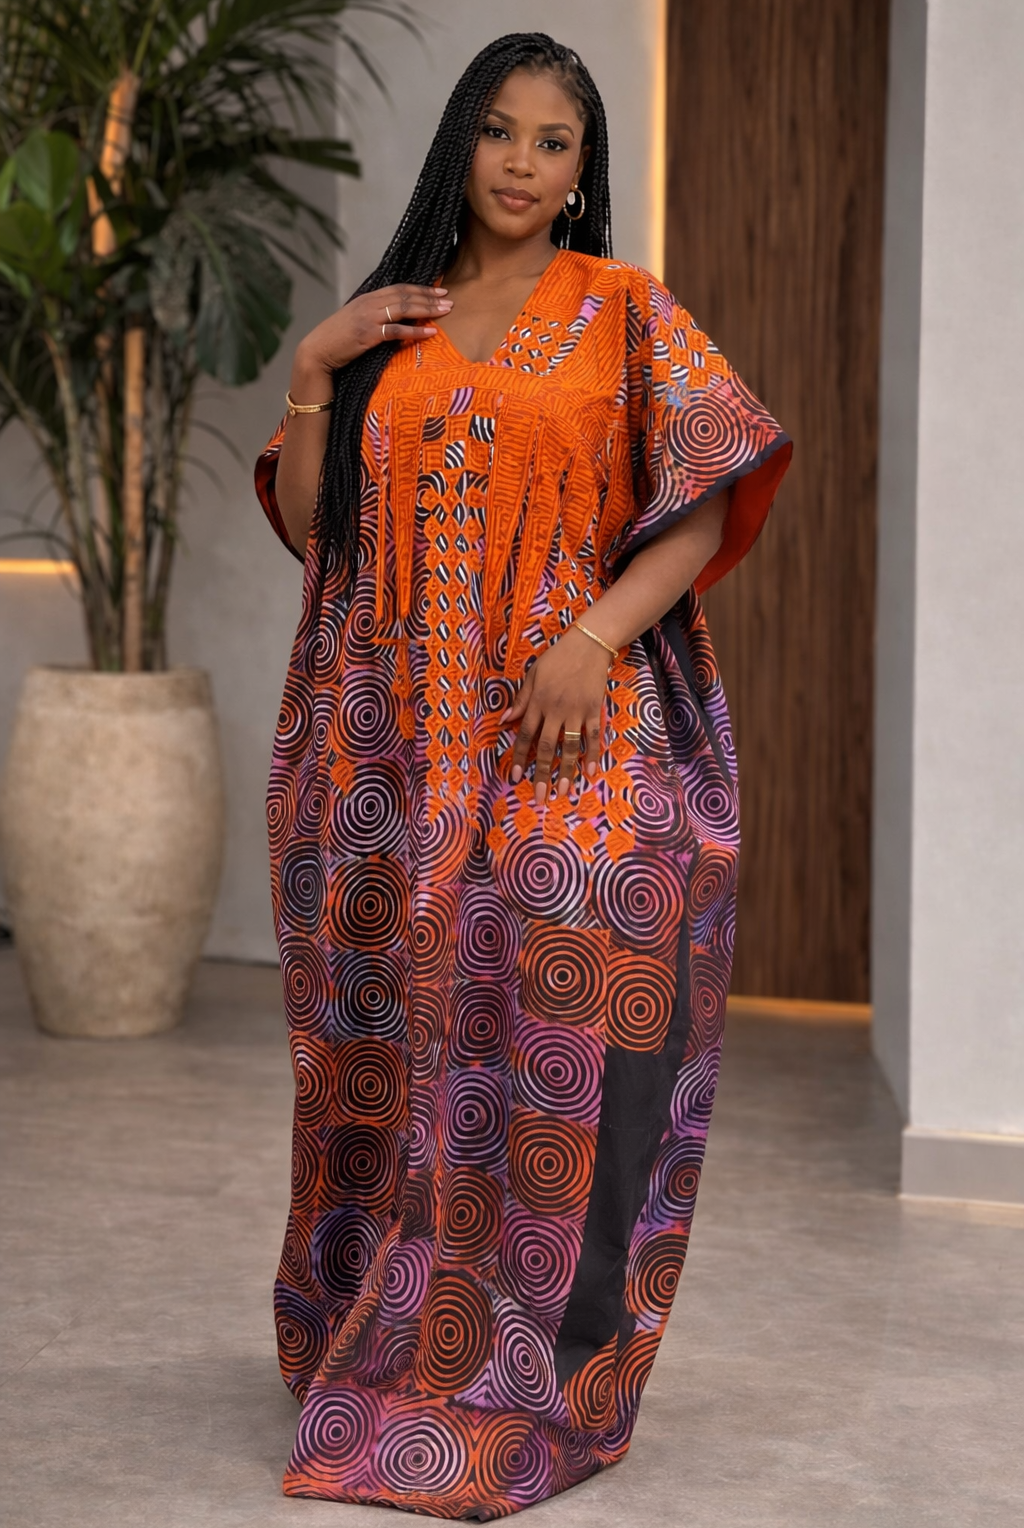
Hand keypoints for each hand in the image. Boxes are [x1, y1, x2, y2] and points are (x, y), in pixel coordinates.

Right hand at [294, 284, 452, 379]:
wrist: (317, 352)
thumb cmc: (337, 340)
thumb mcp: (356, 321)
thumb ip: (374, 316)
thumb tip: (393, 318)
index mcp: (367, 298)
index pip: (399, 288)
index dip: (420, 288)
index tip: (439, 291)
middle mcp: (369, 304)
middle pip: (404, 295)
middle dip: (429, 297)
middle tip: (449, 299)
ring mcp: (368, 318)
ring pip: (403, 308)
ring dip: (426, 309)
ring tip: (445, 311)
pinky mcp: (368, 335)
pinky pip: (396, 330)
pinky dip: (415, 330)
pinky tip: (430, 332)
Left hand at [501, 626, 613, 805]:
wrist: (588, 644)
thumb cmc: (557, 658)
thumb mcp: (532, 675)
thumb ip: (520, 700)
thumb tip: (503, 720)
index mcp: (537, 702)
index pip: (525, 734)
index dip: (520, 757)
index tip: (516, 776)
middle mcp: (554, 710)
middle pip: (546, 747)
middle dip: (541, 773)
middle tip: (540, 796)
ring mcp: (575, 711)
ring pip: (569, 746)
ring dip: (566, 771)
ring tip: (564, 791)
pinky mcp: (593, 710)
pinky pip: (593, 736)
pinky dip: (593, 754)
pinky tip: (590, 772)